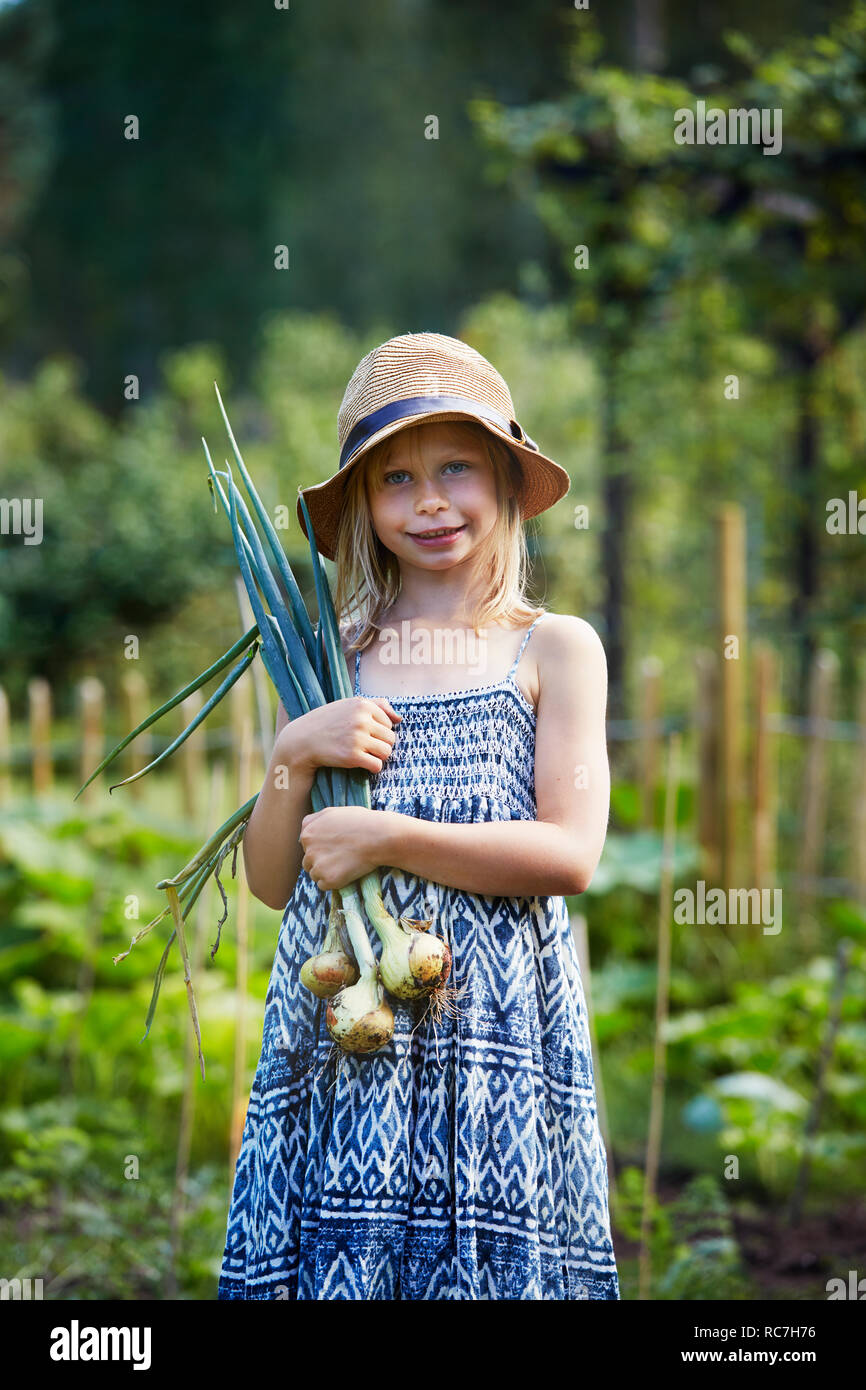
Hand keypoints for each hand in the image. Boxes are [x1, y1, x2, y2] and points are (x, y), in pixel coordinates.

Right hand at [279, 697, 400, 777]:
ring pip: (386, 752)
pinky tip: (360, 763)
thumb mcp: (349, 706)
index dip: (378, 731)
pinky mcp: (353, 756)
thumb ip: (377, 705)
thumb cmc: (328, 722)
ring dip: (377, 756)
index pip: (389, 723)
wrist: (302, 740)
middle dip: (380, 744)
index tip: (362, 734)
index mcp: (363, 704)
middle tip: (363, 746)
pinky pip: (377, 766)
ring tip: (363, 754)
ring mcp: (357, 738)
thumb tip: (400, 718)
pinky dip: (371, 767)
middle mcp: (362, 720)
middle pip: (391, 738)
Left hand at [299, 806, 391, 890]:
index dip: (321, 847)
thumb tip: (305, 831)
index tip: (335, 847)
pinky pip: (324, 886)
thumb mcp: (333, 812)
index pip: (305, 845)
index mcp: (307, 832)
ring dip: (326, 873)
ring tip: (345, 864)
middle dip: (321, 861)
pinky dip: (334, 882)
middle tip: (341, 857)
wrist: (379, 837)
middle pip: (308, 861)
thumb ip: (315, 821)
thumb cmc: (360, 822)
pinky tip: (346, 872)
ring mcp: (317, 865)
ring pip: (315, 874)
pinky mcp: (328, 879)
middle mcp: (308, 849)